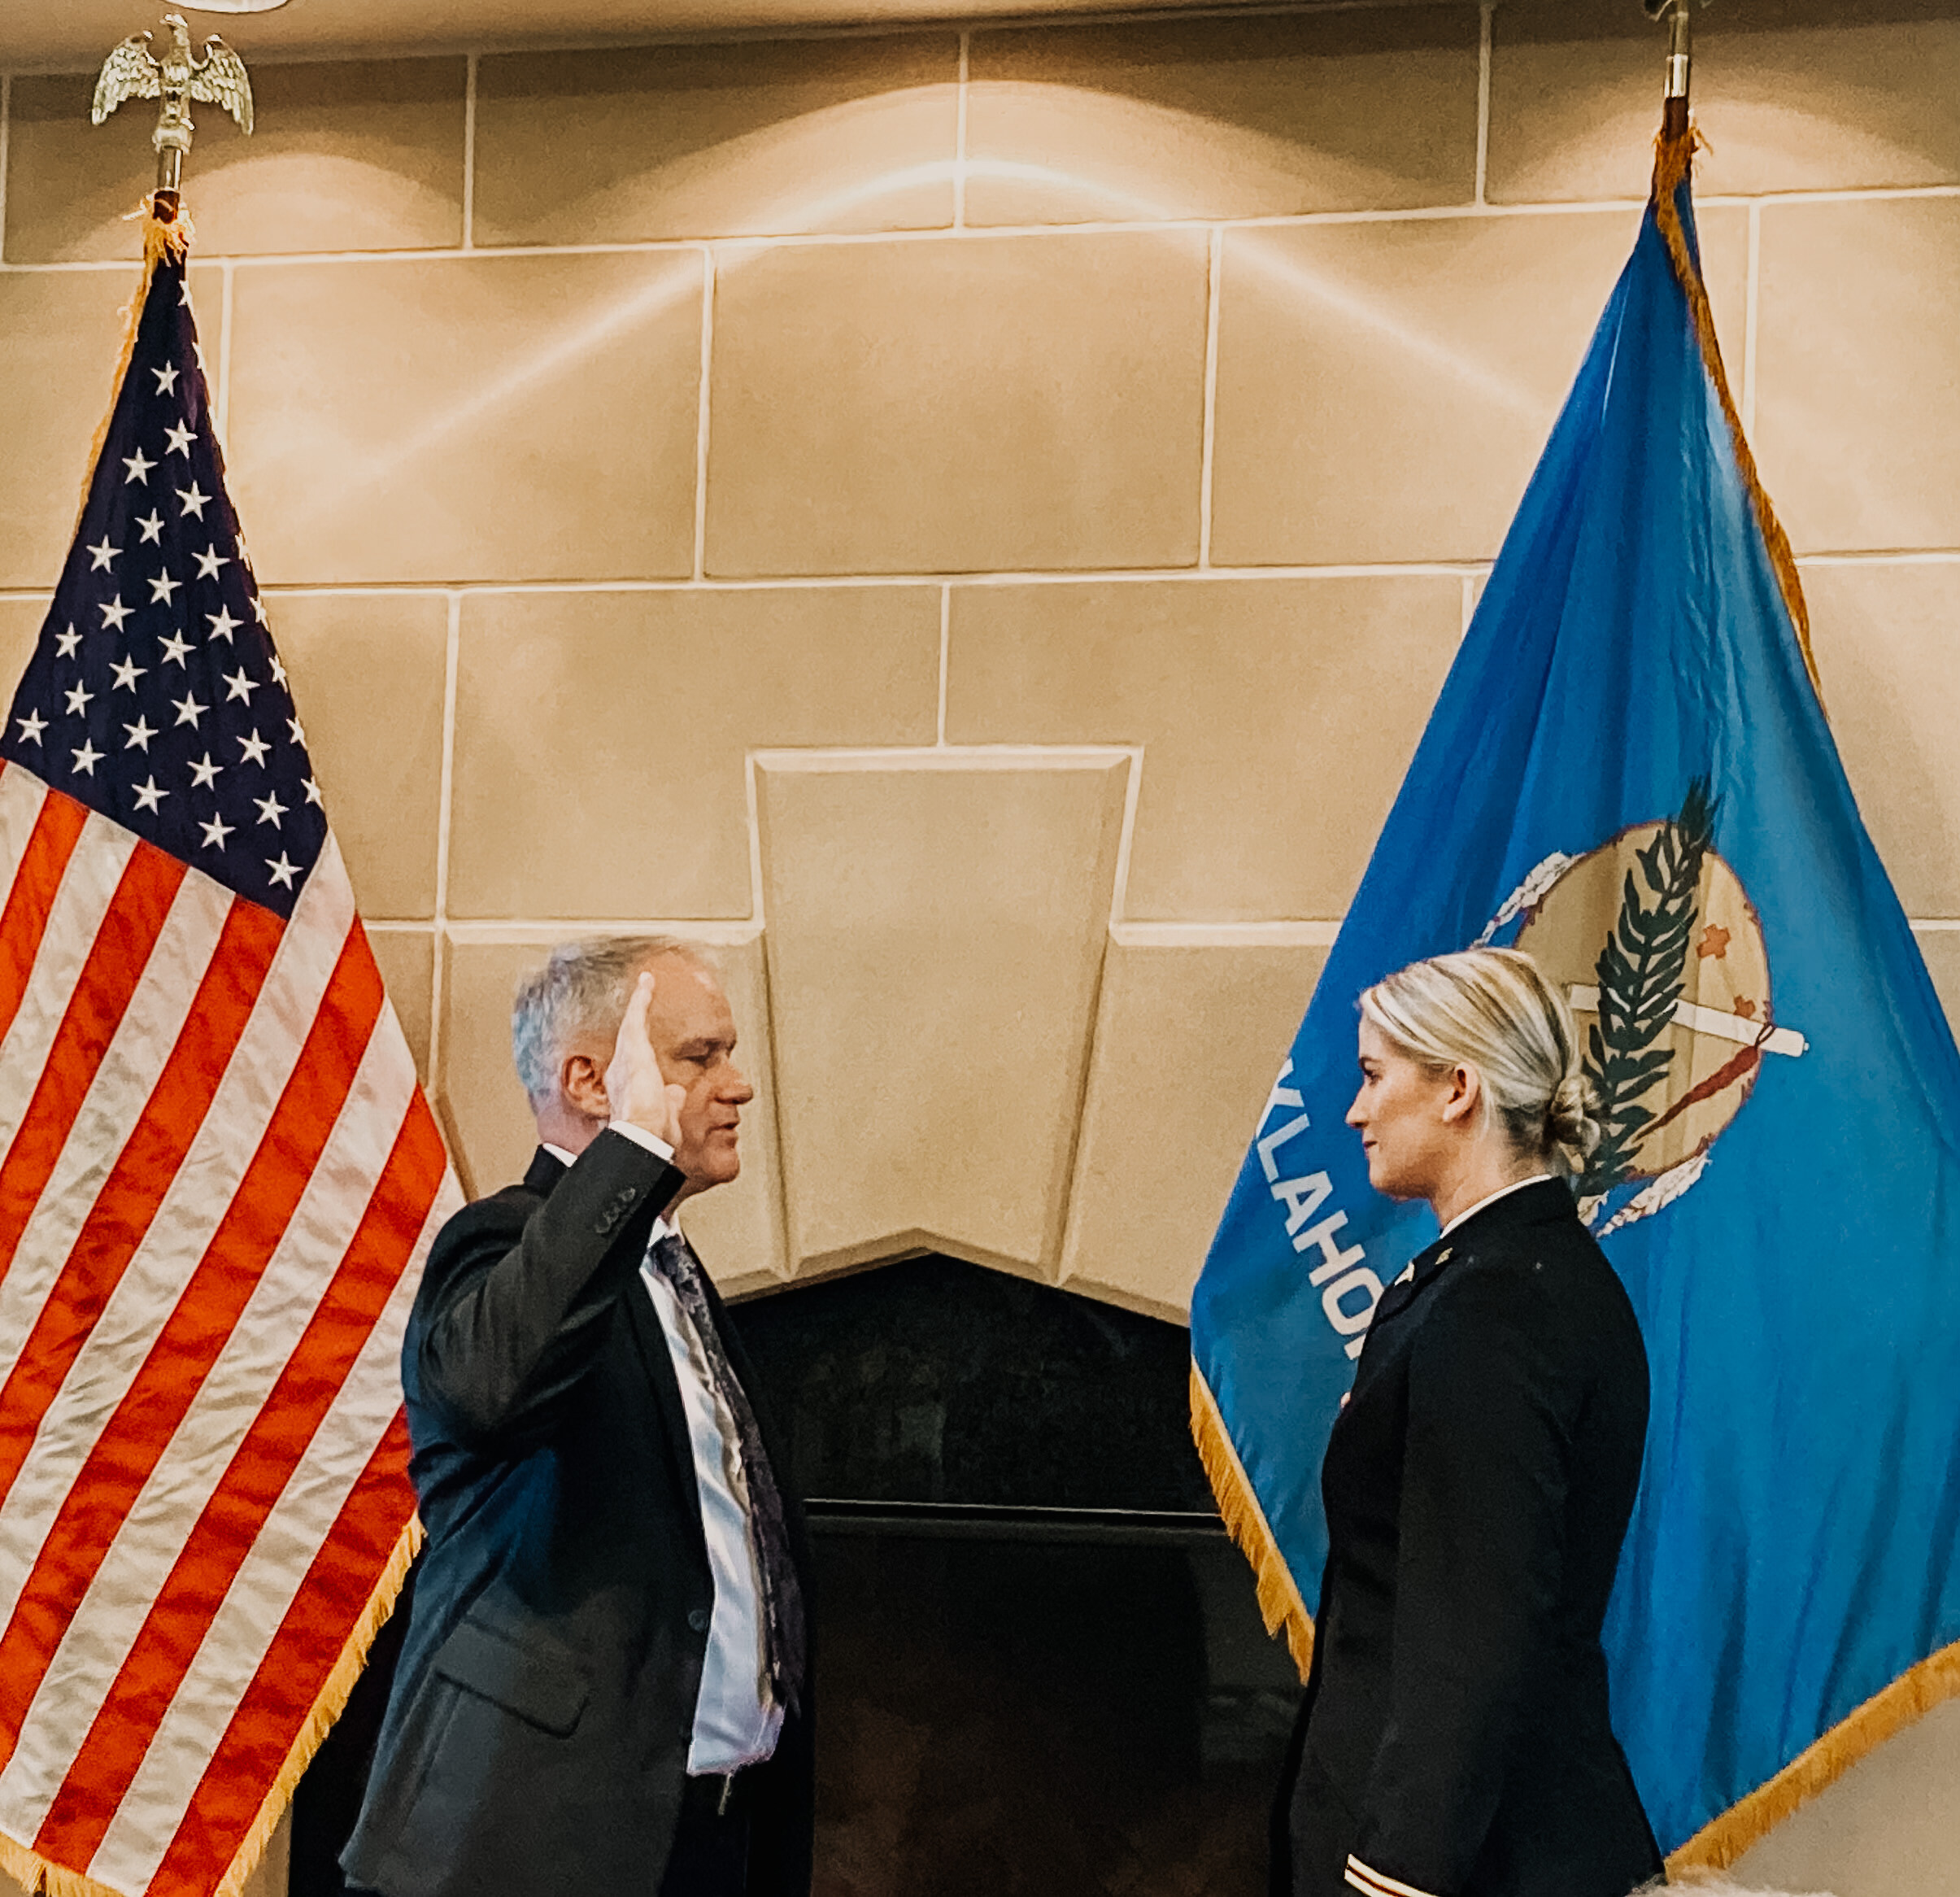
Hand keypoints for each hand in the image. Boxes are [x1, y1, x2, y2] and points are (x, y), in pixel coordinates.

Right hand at [603, 973, 685, 1149]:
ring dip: (638, 1003)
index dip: (636, 1057)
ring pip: (631, 1023)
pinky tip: (647, 980)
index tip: (639, 1049)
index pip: (632, 1068)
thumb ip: (670, 1102)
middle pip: (629, 1041)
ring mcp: (625, 1057)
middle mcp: (621, 1072)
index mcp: (627, 1091)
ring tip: (644, 985)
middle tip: (638, 1005)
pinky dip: (642, 996)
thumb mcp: (666, 1116)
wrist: (643, 1134)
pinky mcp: (632, 1043)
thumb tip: (676, 1092)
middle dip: (633, 1024)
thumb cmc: (652, 1134)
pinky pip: (636, 1013)